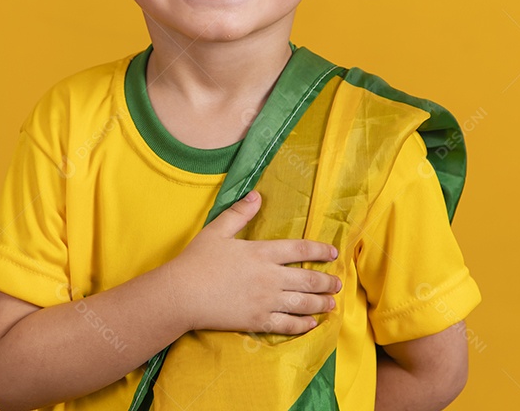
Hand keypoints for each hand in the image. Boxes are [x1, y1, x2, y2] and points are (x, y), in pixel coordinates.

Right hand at [166, 191, 341, 334]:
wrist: (182, 295)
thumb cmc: (197, 261)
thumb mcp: (217, 230)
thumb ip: (239, 213)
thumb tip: (256, 194)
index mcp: (261, 252)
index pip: (299, 250)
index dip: (319, 250)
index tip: (333, 252)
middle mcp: (269, 277)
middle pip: (308, 280)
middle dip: (327, 282)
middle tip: (338, 283)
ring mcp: (265, 301)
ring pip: (303, 304)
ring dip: (321, 303)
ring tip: (332, 303)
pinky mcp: (257, 321)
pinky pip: (288, 325)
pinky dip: (303, 325)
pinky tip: (311, 324)